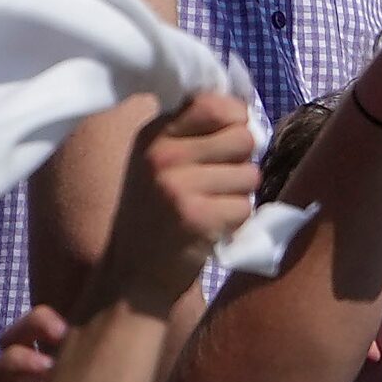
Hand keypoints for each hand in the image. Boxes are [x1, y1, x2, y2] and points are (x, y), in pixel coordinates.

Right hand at [94, 91, 262, 313]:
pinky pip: (245, 207)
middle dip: (240, 161)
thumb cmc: (154, 215)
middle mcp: (162, 155)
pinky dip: (235, 222)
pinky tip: (210, 229)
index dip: (234, 119)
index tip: (226, 140)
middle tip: (216, 183)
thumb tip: (244, 110)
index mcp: (154, 133)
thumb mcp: (157, 161)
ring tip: (209, 208)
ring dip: (239, 195)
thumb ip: (192, 131)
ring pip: (249, 175)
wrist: (131, 278)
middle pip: (242, 137)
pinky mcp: (196, 218)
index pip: (214, 103)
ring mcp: (177, 187)